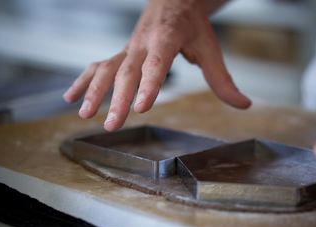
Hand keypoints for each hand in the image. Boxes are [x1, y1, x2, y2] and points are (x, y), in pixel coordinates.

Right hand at [63, 0, 250, 130]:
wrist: (171, 1)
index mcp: (166, 39)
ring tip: (84, 114)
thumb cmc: (190, 26)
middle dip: (116, 99)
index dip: (149, 85)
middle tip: (111, 125)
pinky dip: (82, 82)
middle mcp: (142, 44)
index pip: (156, 64)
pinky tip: (71, 97)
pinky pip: (96, 66)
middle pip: (126, 72)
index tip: (141, 107)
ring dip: (93, 91)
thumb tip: (243, 105)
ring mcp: (127, 49)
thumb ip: (223, 80)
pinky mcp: (119, 54)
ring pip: (105, 68)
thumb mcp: (210, 48)